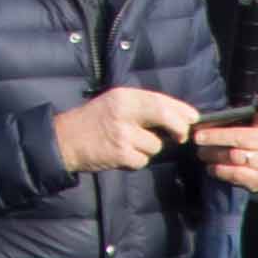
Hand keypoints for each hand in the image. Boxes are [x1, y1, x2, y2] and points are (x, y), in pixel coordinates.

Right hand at [50, 84, 200, 173]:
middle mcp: (123, 112)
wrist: (64, 140)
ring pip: (156, 145)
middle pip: (165, 117)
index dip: (181, 110)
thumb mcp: (115, 103)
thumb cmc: (93, 120)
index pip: (161, 100)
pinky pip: (143, 160)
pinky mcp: (120, 154)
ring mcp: (122, 134)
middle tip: (180, 136)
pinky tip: (122, 155)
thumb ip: (142, 107)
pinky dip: (136, 161)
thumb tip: (179, 116)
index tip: (193, 118)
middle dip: (179, 128)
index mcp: (123, 96)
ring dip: (149, 149)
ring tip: (129, 145)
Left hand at [192, 94, 257, 190]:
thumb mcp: (250, 123)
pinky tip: (210, 167)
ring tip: (201, 152)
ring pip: (236, 157)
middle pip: (242, 138)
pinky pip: (237, 174)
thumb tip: (228, 108)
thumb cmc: (249, 137)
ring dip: (214, 154)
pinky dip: (220, 170)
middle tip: (197, 137)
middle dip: (216, 137)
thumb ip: (242, 113)